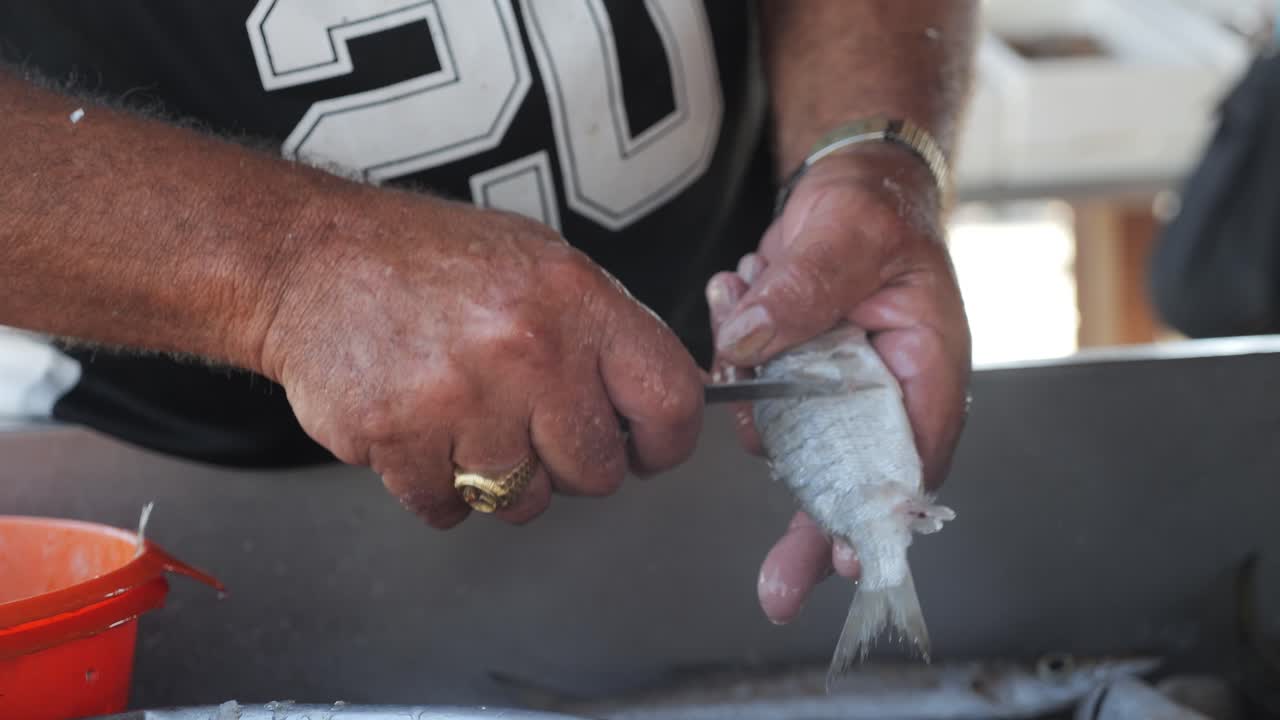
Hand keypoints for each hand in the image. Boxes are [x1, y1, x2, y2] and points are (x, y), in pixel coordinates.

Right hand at [258, 188, 704, 527]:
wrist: (310, 259)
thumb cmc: (427, 261)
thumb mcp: (537, 261)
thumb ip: (600, 330)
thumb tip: (658, 402)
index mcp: (574, 298)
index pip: (670, 398)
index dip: (665, 440)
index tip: (646, 449)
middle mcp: (527, 348)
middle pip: (598, 471)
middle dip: (571, 462)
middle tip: (533, 425)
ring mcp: (460, 398)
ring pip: (524, 502)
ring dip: (501, 478)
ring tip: (468, 419)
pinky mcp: (398, 440)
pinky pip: (451, 510)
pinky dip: (439, 488)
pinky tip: (424, 433)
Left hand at [706, 144, 970, 623]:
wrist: (847, 185)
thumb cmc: (873, 208)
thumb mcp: (845, 235)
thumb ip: (801, 289)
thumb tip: (749, 343)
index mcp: (924, 364)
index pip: (912, 453)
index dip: (882, 508)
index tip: (847, 553)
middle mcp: (882, 388)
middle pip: (853, 478)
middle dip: (816, 528)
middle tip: (781, 588)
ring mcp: (836, 388)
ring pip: (792, 440)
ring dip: (750, 397)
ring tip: (743, 306)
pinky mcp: (798, 377)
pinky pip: (758, 398)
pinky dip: (735, 364)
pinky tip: (737, 302)